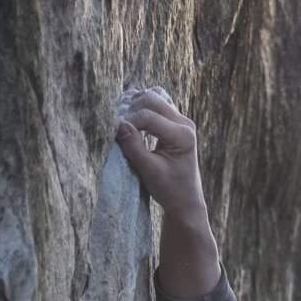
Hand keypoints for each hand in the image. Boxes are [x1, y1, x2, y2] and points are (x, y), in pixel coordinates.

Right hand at [115, 86, 208, 226]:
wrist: (185, 200)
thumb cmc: (169, 189)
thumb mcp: (149, 170)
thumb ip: (133, 146)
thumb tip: (117, 123)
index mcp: (183, 135)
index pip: (148, 117)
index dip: (128, 123)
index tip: (115, 136)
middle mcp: (185, 123)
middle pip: (151, 99)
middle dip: (131, 111)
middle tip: (119, 128)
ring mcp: (181, 121)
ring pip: (153, 99)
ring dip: (135, 108)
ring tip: (124, 126)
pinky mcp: (175, 122)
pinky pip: (156, 106)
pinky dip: (141, 110)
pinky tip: (132, 123)